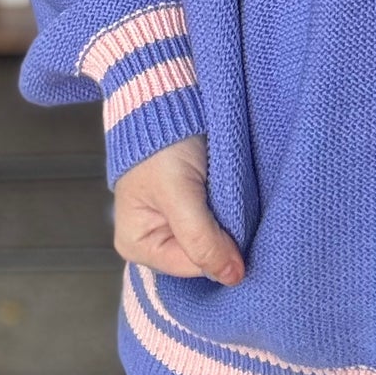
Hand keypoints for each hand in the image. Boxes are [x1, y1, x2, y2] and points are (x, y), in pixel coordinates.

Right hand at [112, 131, 245, 285]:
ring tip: (234, 196)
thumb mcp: (180, 193)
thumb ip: (201, 238)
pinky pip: (214, 221)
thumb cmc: (162, 143)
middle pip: (201, 255)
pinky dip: (227, 211)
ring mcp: (171, 222)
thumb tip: (232, 278)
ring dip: (228, 223)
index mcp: (137, 245)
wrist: (165, 97)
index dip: (218, 250)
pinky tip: (234, 195)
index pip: (191, 266)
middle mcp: (153, 240)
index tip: (238, 225)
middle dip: (222, 237)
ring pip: (211, 239)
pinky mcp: (189, 204)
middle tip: (236, 207)